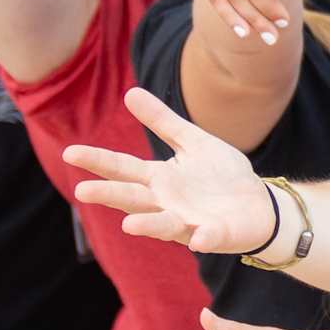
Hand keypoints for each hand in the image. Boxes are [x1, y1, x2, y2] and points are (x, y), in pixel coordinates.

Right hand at [63, 89, 283, 256]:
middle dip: (110, 196)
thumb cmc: (220, 175)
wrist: (259, 204)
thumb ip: (163, 122)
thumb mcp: (192, 142)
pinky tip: (199, 237)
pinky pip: (208, 237)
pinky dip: (203, 238)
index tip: (70, 152)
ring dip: (148, 225)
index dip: (98, 160)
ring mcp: (190, 222)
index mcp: (159, 179)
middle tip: (82, 191)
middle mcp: (167, 203)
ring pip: (164, 225)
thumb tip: (130, 92)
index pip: (123, 168)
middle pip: (134, 198)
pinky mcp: (216, 235)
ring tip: (129, 225)